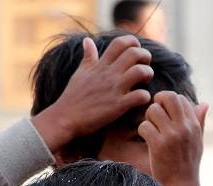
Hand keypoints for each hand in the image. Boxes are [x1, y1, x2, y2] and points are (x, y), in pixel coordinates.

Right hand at [31, 35, 153, 154]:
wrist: (65, 118)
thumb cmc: (72, 97)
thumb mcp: (80, 72)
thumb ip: (88, 56)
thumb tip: (88, 40)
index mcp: (100, 65)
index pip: (119, 43)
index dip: (132, 42)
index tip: (136, 50)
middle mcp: (108, 74)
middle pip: (134, 53)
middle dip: (145, 56)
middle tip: (145, 65)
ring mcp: (114, 89)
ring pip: (141, 72)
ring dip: (148, 74)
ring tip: (146, 81)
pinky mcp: (118, 106)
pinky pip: (140, 96)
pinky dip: (146, 97)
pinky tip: (142, 100)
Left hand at [138, 91, 208, 185]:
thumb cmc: (188, 165)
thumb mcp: (198, 143)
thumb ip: (200, 122)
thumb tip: (204, 104)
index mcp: (194, 125)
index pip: (181, 99)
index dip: (169, 103)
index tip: (165, 114)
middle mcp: (184, 128)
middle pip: (168, 97)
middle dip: (157, 102)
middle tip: (155, 115)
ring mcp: (171, 136)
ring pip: (153, 111)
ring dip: (149, 119)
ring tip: (152, 131)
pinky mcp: (158, 145)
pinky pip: (144, 126)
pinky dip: (143, 132)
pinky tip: (148, 141)